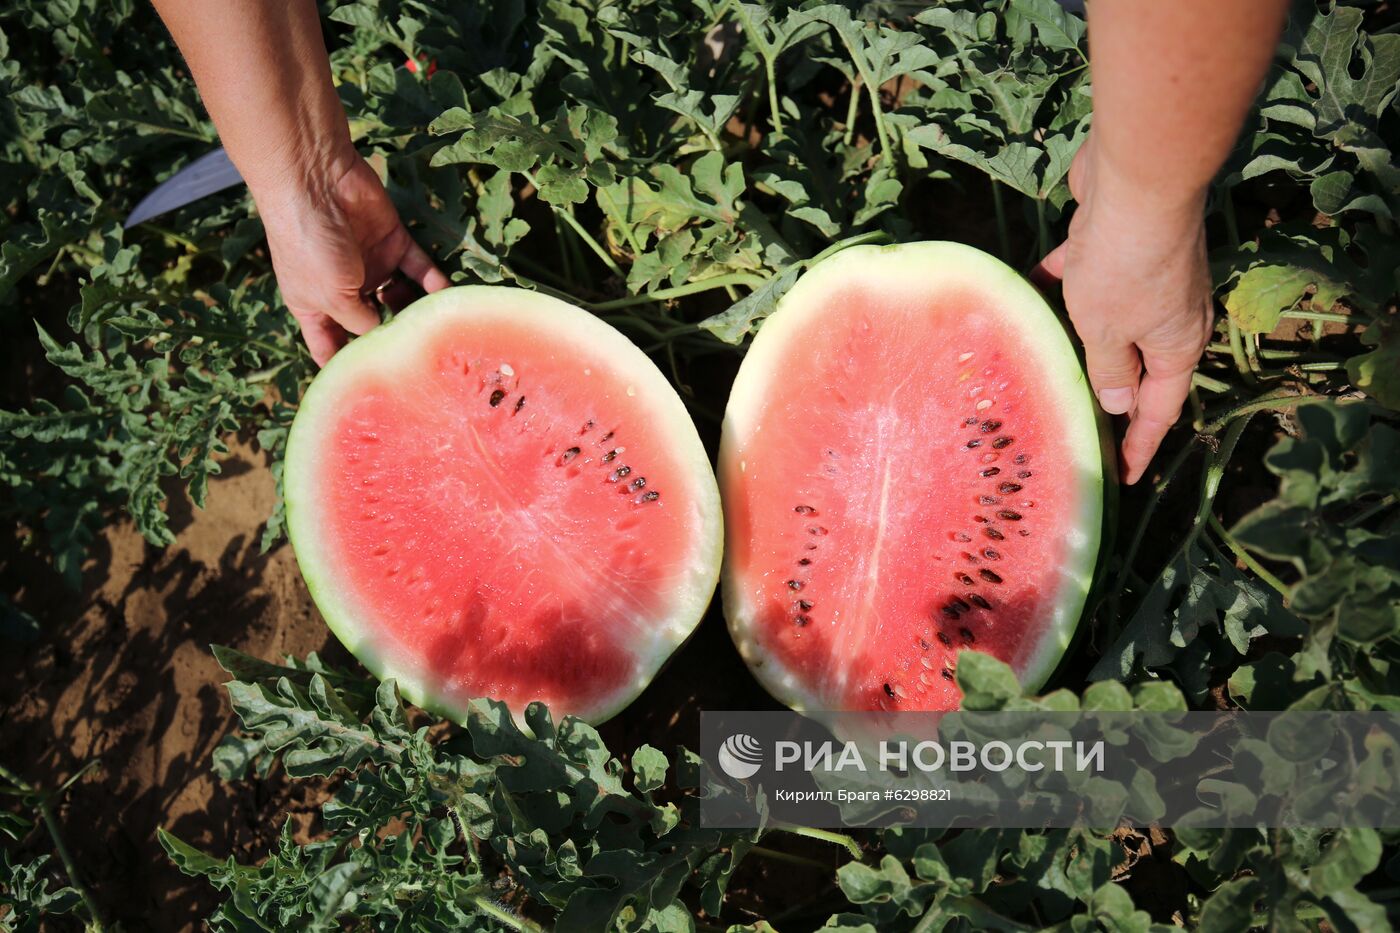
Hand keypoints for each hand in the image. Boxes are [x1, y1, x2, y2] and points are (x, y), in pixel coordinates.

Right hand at [258, 148, 448, 365]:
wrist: (315, 180)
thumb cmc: (310, 245)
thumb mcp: (332, 296)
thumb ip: (361, 324)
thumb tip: (387, 345)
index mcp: (315, 306)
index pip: (329, 347)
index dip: (345, 371)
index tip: (368, 399)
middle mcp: (344, 289)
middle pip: (372, 326)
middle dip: (392, 345)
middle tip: (421, 370)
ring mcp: (370, 264)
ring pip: (402, 298)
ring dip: (418, 314)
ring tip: (439, 336)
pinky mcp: (393, 241)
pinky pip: (420, 269)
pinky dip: (436, 284)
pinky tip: (453, 303)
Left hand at [1036, 134, 1214, 484]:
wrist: (1137, 180)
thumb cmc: (1125, 266)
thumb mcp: (1109, 330)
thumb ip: (1110, 369)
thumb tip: (1120, 405)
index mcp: (1176, 346)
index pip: (1159, 411)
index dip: (1141, 448)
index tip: (1125, 478)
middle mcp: (1170, 316)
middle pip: (1137, 367)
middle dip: (1110, 397)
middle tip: (1080, 426)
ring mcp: (1147, 279)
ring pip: (1111, 322)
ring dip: (1082, 340)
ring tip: (1049, 363)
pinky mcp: (1119, 246)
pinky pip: (1089, 277)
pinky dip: (1064, 285)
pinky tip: (1031, 288)